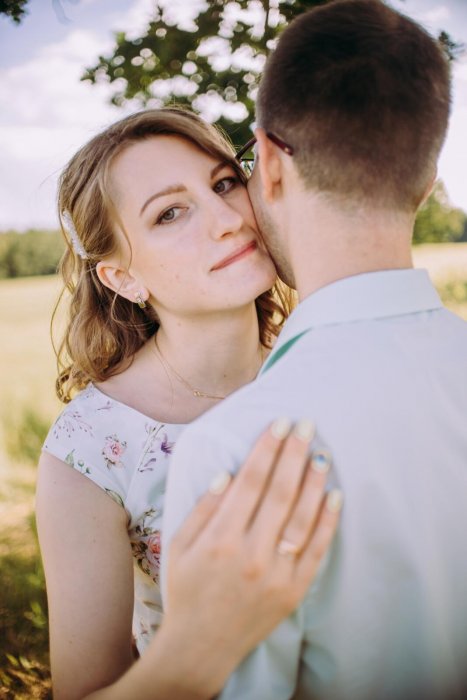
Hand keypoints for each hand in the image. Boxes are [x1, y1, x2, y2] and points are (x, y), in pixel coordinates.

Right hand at [161, 418, 341, 697]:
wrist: (202, 646)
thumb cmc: (187, 590)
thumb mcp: (180, 546)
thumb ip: (202, 509)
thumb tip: (227, 474)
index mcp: (220, 538)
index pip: (250, 481)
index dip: (267, 449)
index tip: (279, 424)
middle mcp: (251, 553)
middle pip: (279, 492)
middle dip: (294, 453)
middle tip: (307, 425)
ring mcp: (277, 573)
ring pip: (302, 517)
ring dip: (314, 481)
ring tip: (322, 453)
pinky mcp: (294, 590)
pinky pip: (316, 550)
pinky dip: (328, 521)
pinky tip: (335, 495)